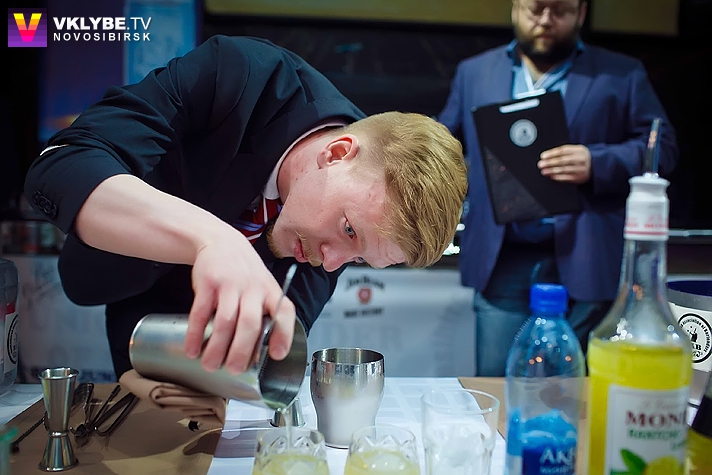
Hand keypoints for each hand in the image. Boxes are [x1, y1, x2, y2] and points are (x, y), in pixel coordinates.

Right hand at [185, 229, 295, 374]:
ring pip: (225, 321)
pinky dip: (196, 334)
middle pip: (250, 323)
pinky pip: (200, 313)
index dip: (283, 334)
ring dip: (217, 347)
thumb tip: (256, 356)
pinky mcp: (208, 283)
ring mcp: (230, 285)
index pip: (284, 313)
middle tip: (234, 370)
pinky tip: (193, 349)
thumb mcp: (262, 288)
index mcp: (271, 292)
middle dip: (242, 351)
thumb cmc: (245, 274)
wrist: (221, 242)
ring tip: (210, 365)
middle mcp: (253, 288)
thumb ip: (263, 316)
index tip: (277, 355)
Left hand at [538, 144, 591, 183]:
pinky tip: (552, 176)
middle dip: (550, 162)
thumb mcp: (577, 150)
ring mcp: (580, 169)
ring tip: (543, 171)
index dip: (552, 153)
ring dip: (552, 171)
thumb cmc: (581, 157)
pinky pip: (567, 177)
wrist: (596, 166)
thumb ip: (565, 151)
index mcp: (579, 150)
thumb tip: (548, 155)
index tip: (542, 156)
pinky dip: (558, 177)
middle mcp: (580, 159)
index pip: (563, 150)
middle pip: (563, 160)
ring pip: (564, 169)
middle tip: (540, 164)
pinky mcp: (579, 178)